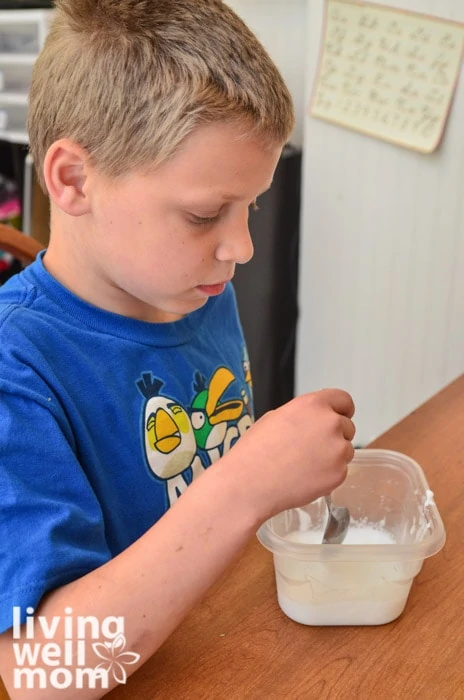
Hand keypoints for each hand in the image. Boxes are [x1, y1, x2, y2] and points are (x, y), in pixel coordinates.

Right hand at [228, 389, 355, 521]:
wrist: (250, 483)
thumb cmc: (255, 451)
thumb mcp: (275, 417)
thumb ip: (303, 415)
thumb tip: (313, 420)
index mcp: (313, 405)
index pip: (344, 400)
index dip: (341, 410)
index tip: (340, 416)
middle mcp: (330, 423)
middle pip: (346, 426)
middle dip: (334, 435)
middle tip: (311, 448)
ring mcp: (337, 449)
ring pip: (345, 450)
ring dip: (332, 456)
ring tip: (304, 464)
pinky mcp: (339, 473)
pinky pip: (340, 470)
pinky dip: (328, 474)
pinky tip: (305, 476)